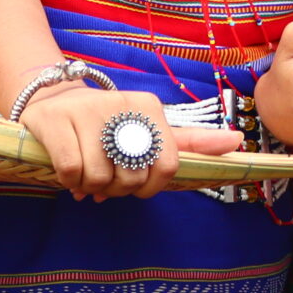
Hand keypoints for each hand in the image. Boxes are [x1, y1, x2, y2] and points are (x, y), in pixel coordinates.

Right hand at [20, 86, 238, 201]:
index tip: (137, 187)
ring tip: (86, 172)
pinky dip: (69, 181)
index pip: (167, 165)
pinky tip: (68, 170)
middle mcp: (121, 104)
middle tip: (106, 178)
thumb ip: (191, 141)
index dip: (151, 188)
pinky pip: (72, 172)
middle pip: (132, 177)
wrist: (54, 103)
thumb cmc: (109, 126)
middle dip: (117, 189)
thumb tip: (238, 142)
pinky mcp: (54, 121)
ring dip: (91, 186)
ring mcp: (87, 110)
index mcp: (149, 107)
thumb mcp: (150, 130)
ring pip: (101, 178)